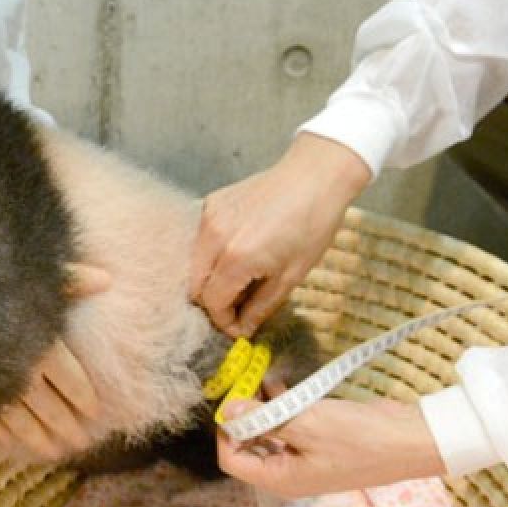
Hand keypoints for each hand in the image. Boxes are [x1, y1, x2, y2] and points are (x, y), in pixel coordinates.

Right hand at [0, 262, 108, 460]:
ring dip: (37, 437)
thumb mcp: (33, 273)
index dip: (83, 397)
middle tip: (80, 442)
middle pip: (48, 403)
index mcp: (39, 339)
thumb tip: (106, 279)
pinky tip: (11, 442)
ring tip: (52, 454)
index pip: (70, 378)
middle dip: (65, 424)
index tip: (94, 412)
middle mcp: (17, 364)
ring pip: (19, 417)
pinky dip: (1, 432)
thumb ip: (69, 280)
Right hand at [191, 133, 370, 337]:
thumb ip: (260, 306)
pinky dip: (211, 254)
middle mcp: (214, 237)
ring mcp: (208, 217)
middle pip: (195, 286)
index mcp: (237, 258)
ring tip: (239, 279)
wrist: (314, 176)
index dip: (224, 320)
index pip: (212, 302)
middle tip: (238, 305)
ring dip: (210, 278)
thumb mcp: (291, 275)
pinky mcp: (209, 203)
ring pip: (193, 263)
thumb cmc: (312, 226)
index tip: (238, 327)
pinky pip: (200, 240)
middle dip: (214, 302)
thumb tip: (242, 330)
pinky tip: (237, 251)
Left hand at [217, 397, 445, 498]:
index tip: (232, 399)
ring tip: (259, 378)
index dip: (226, 431)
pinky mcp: (319, 444)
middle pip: (248, 447)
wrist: (412, 440)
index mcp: (280, 479)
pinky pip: (289, 427)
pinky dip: (282, 407)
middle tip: (242, 382)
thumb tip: (228, 410)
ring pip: (269, 433)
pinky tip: (280, 383)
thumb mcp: (306, 424)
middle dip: (244, 416)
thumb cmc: (357, 437)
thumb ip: (264, 418)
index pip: (232, 460)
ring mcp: (305, 460)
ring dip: (262, 408)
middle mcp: (288, 474)